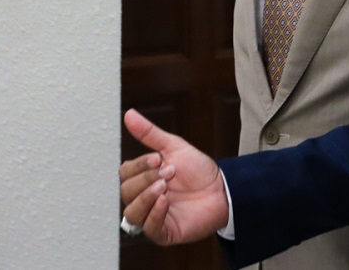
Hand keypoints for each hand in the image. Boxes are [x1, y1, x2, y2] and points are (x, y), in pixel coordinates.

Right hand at [119, 109, 229, 244]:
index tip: (158, 158)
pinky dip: (154, 214)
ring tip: (164, 187)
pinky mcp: (165, 232)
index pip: (125, 174)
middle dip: (145, 180)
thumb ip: (150, 134)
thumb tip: (129, 114)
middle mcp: (144, 198)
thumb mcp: (174, 147)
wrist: (223, 188)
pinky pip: (149, 228)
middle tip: (168, 172)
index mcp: (143, 179)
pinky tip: (165, 202)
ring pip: (132, 213)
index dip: (138, 166)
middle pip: (126, 192)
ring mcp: (153, 216)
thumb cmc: (198, 170)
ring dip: (145, 197)